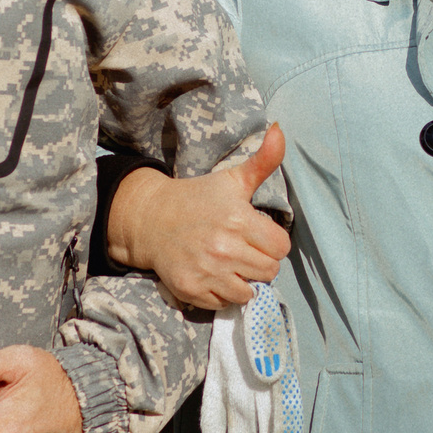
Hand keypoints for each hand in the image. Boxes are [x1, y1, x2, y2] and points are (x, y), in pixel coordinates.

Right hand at [106, 127, 291, 309]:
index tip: (256, 235)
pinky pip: (224, 303)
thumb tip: (280, 129)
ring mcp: (207, 272)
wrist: (151, 218)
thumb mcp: (231, 179)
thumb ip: (263, 161)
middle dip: (259, 262)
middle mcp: (225, 249)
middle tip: (242, 249)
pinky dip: (222, 293)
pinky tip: (213, 275)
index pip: (281, 247)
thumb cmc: (198, 198)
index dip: (272, 242)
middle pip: (269, 271)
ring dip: (243, 281)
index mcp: (239, 221)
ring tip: (229, 264)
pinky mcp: (191, 289)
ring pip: (249, 292)